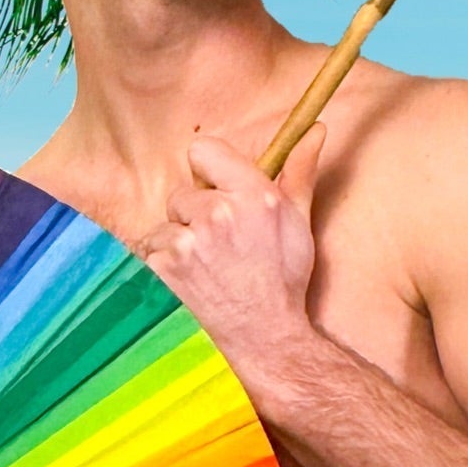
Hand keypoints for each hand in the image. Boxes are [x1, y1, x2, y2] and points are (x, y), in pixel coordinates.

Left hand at [136, 125, 324, 397]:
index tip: (217, 191)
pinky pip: (151, 250)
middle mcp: (219, 213)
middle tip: (220, 245)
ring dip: (178, 241)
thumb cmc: (284, 281)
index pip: (203, 150)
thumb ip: (299, 171)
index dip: (208, 171)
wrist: (265, 337)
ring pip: (165, 223)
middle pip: (182, 192)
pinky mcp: (165, 267)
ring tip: (205, 267)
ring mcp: (189, 241)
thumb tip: (316, 129)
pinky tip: (190, 282)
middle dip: (195, 214)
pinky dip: (163, 265)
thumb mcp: (299, 222)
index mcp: (253, 195)